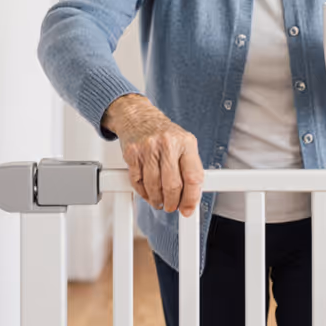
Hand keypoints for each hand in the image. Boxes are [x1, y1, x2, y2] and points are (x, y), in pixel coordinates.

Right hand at [102, 94, 203, 216]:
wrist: (138, 117)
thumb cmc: (163, 133)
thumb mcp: (183, 144)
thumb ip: (190, 168)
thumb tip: (192, 196)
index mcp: (186, 143)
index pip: (193, 177)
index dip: (191, 198)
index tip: (188, 208)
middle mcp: (168, 144)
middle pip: (173, 186)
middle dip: (172, 203)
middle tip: (172, 207)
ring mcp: (149, 148)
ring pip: (154, 187)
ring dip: (157, 200)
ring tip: (159, 201)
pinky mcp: (132, 154)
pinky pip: (138, 182)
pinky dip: (143, 192)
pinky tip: (148, 192)